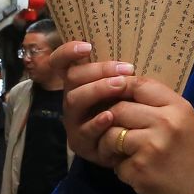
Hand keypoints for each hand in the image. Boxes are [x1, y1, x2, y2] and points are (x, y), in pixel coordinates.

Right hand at [58, 41, 139, 164]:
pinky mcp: (80, 143)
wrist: (128, 147)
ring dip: (98, 90)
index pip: (60, 62)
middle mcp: (72, 99)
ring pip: (75, 100)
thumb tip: (133, 47)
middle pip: (72, 78)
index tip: (87, 46)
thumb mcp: (121, 89)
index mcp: (78, 83)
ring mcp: (73, 121)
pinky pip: (85, 131)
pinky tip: (110, 116)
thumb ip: (119, 72)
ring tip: (121, 85)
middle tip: (125, 69)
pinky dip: (97, 122)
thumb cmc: (125, 110)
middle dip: (98, 71)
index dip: (67, 51)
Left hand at [87, 76, 193, 193]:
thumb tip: (120, 88)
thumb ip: (157, 104)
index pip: (140, 85)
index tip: (113, 97)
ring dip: (109, 146)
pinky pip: (116, 162)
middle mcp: (165, 123)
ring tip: (119, 154)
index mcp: (177, 108)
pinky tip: (135, 172)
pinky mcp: (140, 169)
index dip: (120, 88)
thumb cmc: (189, 153)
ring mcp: (151, 147)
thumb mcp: (183, 120)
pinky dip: (120, 168)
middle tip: (114, 132)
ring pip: (111, 135)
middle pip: (119, 109)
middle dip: (110, 121)